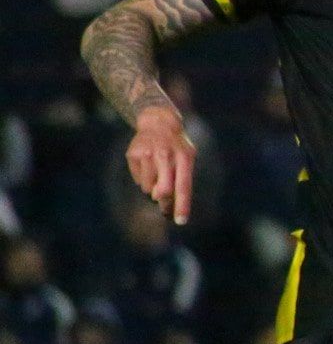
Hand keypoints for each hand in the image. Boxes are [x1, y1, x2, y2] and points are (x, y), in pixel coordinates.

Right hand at [127, 104, 196, 224]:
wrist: (157, 122)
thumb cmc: (177, 146)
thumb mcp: (187, 158)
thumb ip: (180, 179)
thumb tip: (162, 199)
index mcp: (184, 157)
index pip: (184, 186)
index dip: (182, 205)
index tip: (181, 222)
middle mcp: (165, 155)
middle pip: (163, 190)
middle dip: (164, 201)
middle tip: (164, 204)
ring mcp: (147, 154)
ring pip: (148, 188)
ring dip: (153, 187)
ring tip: (157, 171)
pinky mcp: (133, 155)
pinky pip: (138, 180)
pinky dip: (143, 178)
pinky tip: (147, 164)